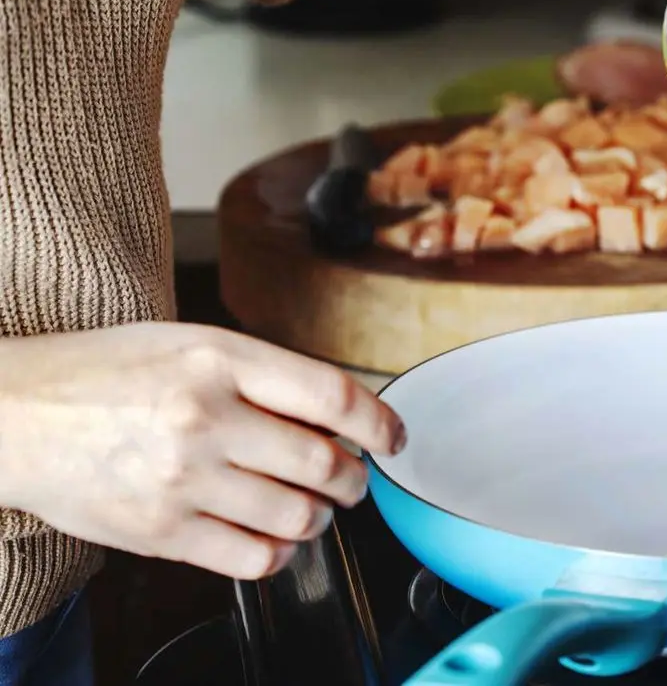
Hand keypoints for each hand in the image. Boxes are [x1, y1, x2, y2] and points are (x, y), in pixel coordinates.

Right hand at [0, 323, 404, 579]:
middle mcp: (205, 417)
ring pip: (298, 517)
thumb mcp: (190, 344)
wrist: (15, 415)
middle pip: (324, 463)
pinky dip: (279, 553)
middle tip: (351, 479)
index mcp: (219, 360)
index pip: (332, 396)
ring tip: (313, 509)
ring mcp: (183, 479)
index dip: (380, 423)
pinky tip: (273, 537)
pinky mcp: (161, 531)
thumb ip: (264, 376)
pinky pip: (253, 558)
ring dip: (321, 518)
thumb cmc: (104, 373)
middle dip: (354, 479)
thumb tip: (339, 414)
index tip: (394, 438)